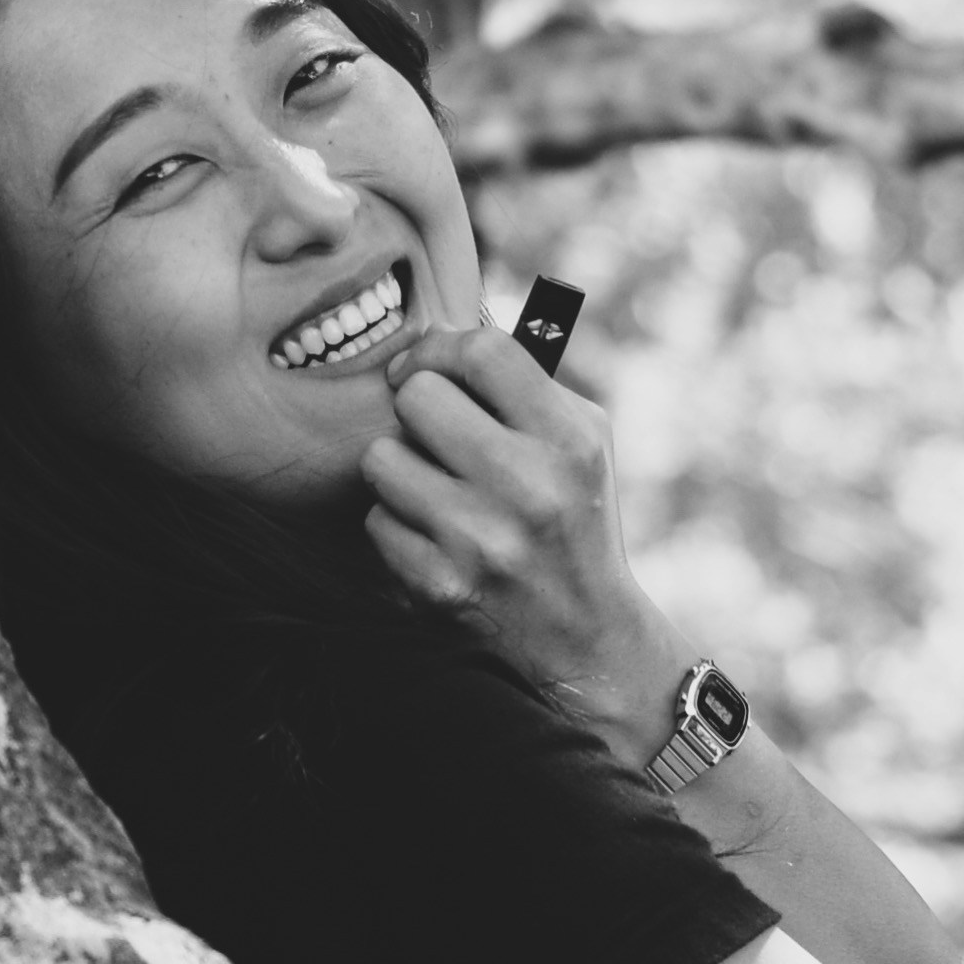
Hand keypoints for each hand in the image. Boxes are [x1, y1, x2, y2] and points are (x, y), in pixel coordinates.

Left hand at [361, 308, 678, 748]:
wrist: (586, 636)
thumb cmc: (575, 517)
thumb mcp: (583, 440)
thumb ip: (525, 381)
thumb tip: (444, 326)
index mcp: (570, 440)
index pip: (482, 350)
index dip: (442, 348)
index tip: (431, 369)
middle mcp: (530, 487)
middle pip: (419, 396)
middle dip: (417, 410)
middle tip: (433, 433)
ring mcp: (482, 541)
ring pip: (383, 459)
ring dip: (400, 470)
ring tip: (435, 489)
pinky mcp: (441, 587)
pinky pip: (377, 521)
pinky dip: (397, 527)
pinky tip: (434, 539)